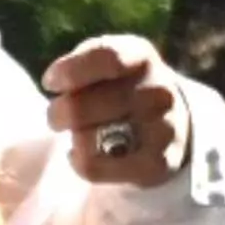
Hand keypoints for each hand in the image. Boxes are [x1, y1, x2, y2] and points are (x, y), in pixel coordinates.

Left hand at [42, 35, 189, 185]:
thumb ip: (82, 64)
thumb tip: (53, 82)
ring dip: (73, 137)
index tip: (51, 83)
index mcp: (142, 57)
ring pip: (86, 140)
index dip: (68, 72)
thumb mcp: (109, 60)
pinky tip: (83, 153)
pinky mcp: (157, 164)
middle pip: (81, 107)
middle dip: (57, 113)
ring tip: (79, 133)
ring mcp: (163, 129)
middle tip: (56, 116)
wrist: (174, 122)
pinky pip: (94, 167)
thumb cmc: (122, 85)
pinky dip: (79, 161)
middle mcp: (158, 91)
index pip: (104, 58)